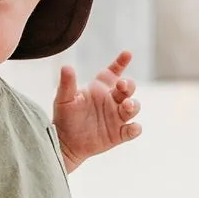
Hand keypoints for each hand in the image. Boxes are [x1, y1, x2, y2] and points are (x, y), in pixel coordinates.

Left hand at [54, 50, 140, 168]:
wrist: (63, 143)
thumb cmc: (64, 117)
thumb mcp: (63, 99)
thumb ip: (67, 84)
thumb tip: (66, 67)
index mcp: (99, 89)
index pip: (114, 72)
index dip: (121, 62)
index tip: (127, 54)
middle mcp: (111, 101)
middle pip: (128, 88)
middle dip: (129, 85)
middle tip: (122, 85)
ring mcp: (116, 117)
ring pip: (133, 107)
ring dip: (133, 105)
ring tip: (126, 105)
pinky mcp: (118, 134)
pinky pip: (132, 130)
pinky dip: (135, 129)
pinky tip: (132, 128)